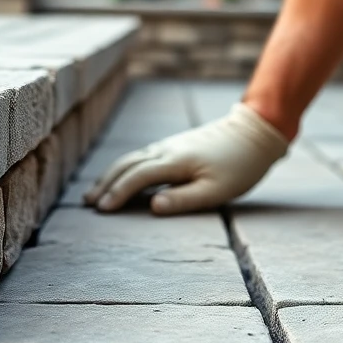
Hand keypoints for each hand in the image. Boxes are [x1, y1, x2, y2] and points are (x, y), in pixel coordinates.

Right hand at [85, 103, 289, 214]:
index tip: (102, 209)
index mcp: (174, 162)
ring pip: (131, 158)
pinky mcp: (174, 145)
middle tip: (88, 203)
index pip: (137, 177)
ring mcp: (168, 145)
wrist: (254, 132)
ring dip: (111, 174)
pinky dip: (124, 166)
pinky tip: (120, 176)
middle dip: (106, 183)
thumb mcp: (217, 190)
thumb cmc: (239, 166)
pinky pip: (140, 155)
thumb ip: (183, 200)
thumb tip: (152, 207)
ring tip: (95, 192)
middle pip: (127, 165)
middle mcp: (166, 150)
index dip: (117, 193)